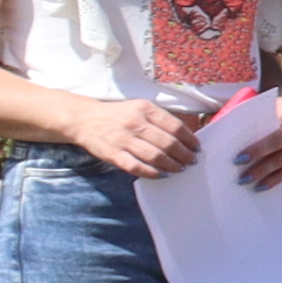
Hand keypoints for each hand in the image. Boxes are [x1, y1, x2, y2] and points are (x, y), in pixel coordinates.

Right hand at [74, 97, 201, 177]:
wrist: (84, 119)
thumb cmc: (118, 115)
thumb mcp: (140, 107)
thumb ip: (160, 119)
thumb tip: (186, 135)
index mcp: (145, 108)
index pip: (175, 126)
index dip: (189, 139)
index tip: (196, 147)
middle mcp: (135, 123)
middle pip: (168, 143)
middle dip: (184, 155)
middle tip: (191, 161)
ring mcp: (123, 139)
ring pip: (155, 156)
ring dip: (172, 165)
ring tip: (180, 169)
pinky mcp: (113, 154)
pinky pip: (137, 167)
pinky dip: (153, 173)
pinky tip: (162, 174)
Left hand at [224, 95, 281, 189]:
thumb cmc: (272, 111)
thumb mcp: (265, 112)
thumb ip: (253, 123)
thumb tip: (226, 139)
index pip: (274, 139)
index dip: (257, 150)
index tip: (238, 159)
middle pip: (279, 155)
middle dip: (259, 168)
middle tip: (241, 178)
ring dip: (266, 177)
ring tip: (247, 183)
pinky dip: (275, 180)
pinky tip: (261, 187)